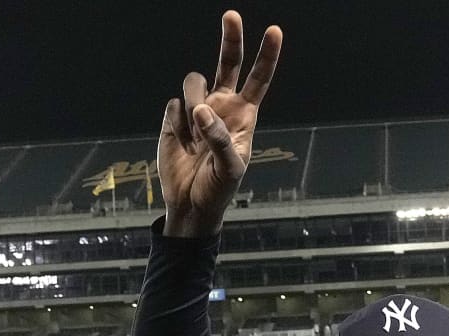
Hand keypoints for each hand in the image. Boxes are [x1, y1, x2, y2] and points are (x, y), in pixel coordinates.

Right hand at [160, 11, 282, 237]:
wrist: (190, 203)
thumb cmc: (219, 188)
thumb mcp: (229, 168)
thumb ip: (219, 138)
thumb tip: (202, 110)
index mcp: (244, 115)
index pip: (258, 79)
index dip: (267, 56)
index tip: (274, 31)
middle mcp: (222, 106)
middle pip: (228, 63)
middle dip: (231, 39)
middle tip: (231, 15)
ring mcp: (197, 109)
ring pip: (194, 81)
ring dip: (194, 101)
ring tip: (195, 134)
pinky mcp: (174, 118)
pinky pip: (174, 105)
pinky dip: (177, 124)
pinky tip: (182, 145)